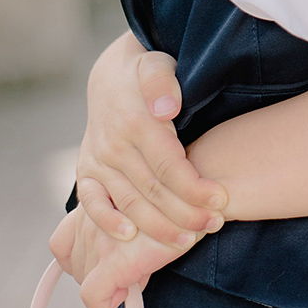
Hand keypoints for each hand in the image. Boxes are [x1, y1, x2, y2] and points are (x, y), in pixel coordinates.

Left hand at [50, 206, 194, 307]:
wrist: (205, 195)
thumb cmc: (181, 197)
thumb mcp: (144, 200)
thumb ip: (123, 219)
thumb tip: (122, 254)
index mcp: (93, 201)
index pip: (62, 243)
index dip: (80, 258)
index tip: (105, 262)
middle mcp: (90, 218)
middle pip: (73, 264)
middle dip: (96, 272)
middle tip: (131, 266)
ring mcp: (100, 238)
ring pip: (84, 280)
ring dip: (109, 283)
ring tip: (140, 269)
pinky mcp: (115, 260)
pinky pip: (93, 296)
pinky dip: (105, 302)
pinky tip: (129, 290)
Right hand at [75, 32, 226, 247]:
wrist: (110, 77)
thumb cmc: (147, 72)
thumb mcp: (157, 65)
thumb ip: (162, 83)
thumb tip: (167, 107)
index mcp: (136, 122)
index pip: (169, 165)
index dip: (194, 188)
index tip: (220, 201)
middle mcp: (114, 146)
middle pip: (153, 190)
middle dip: (184, 214)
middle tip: (213, 227)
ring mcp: (98, 161)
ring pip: (129, 203)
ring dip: (157, 227)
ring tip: (186, 242)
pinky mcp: (87, 172)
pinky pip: (92, 203)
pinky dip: (107, 222)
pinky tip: (130, 237)